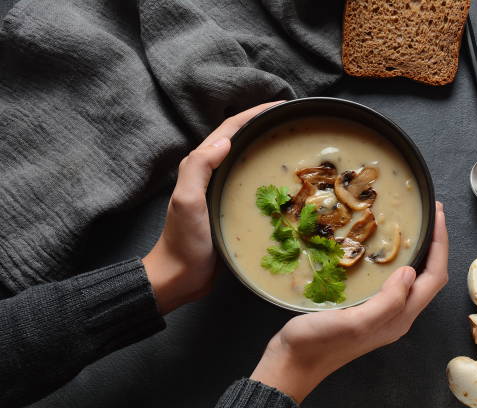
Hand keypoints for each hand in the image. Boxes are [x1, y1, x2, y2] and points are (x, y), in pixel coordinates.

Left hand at [143, 101, 282, 314]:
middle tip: (294, 122)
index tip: (281, 105)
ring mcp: (222, 191)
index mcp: (199, 166)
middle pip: (241, 140)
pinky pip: (254, 185)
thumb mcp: (187, 202)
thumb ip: (198, 169)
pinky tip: (288, 184)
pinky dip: (269, 177)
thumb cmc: (183, 242)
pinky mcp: (231, 208)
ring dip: (267, 149)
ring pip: (248, 161)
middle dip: (264, 126)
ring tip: (295, 146)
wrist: (179, 277)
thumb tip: (225, 142)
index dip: (254, 113)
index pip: (230, 129)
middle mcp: (212, 174)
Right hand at [251, 202, 447, 402]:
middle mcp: (396, 316)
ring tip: (413, 228)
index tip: (438, 216)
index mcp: (399, 318)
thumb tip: (410, 271)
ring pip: (411, 280)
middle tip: (431, 215)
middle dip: (435, 246)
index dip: (440, 246)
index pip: (433, 278)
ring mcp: (380, 313)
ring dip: (418, 253)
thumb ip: (387, 301)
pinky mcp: (364, 309)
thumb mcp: (355, 322)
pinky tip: (382, 250)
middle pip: (428, 278)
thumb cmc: (319, 343)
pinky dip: (395, 261)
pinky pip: (391, 282)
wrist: (293, 362)